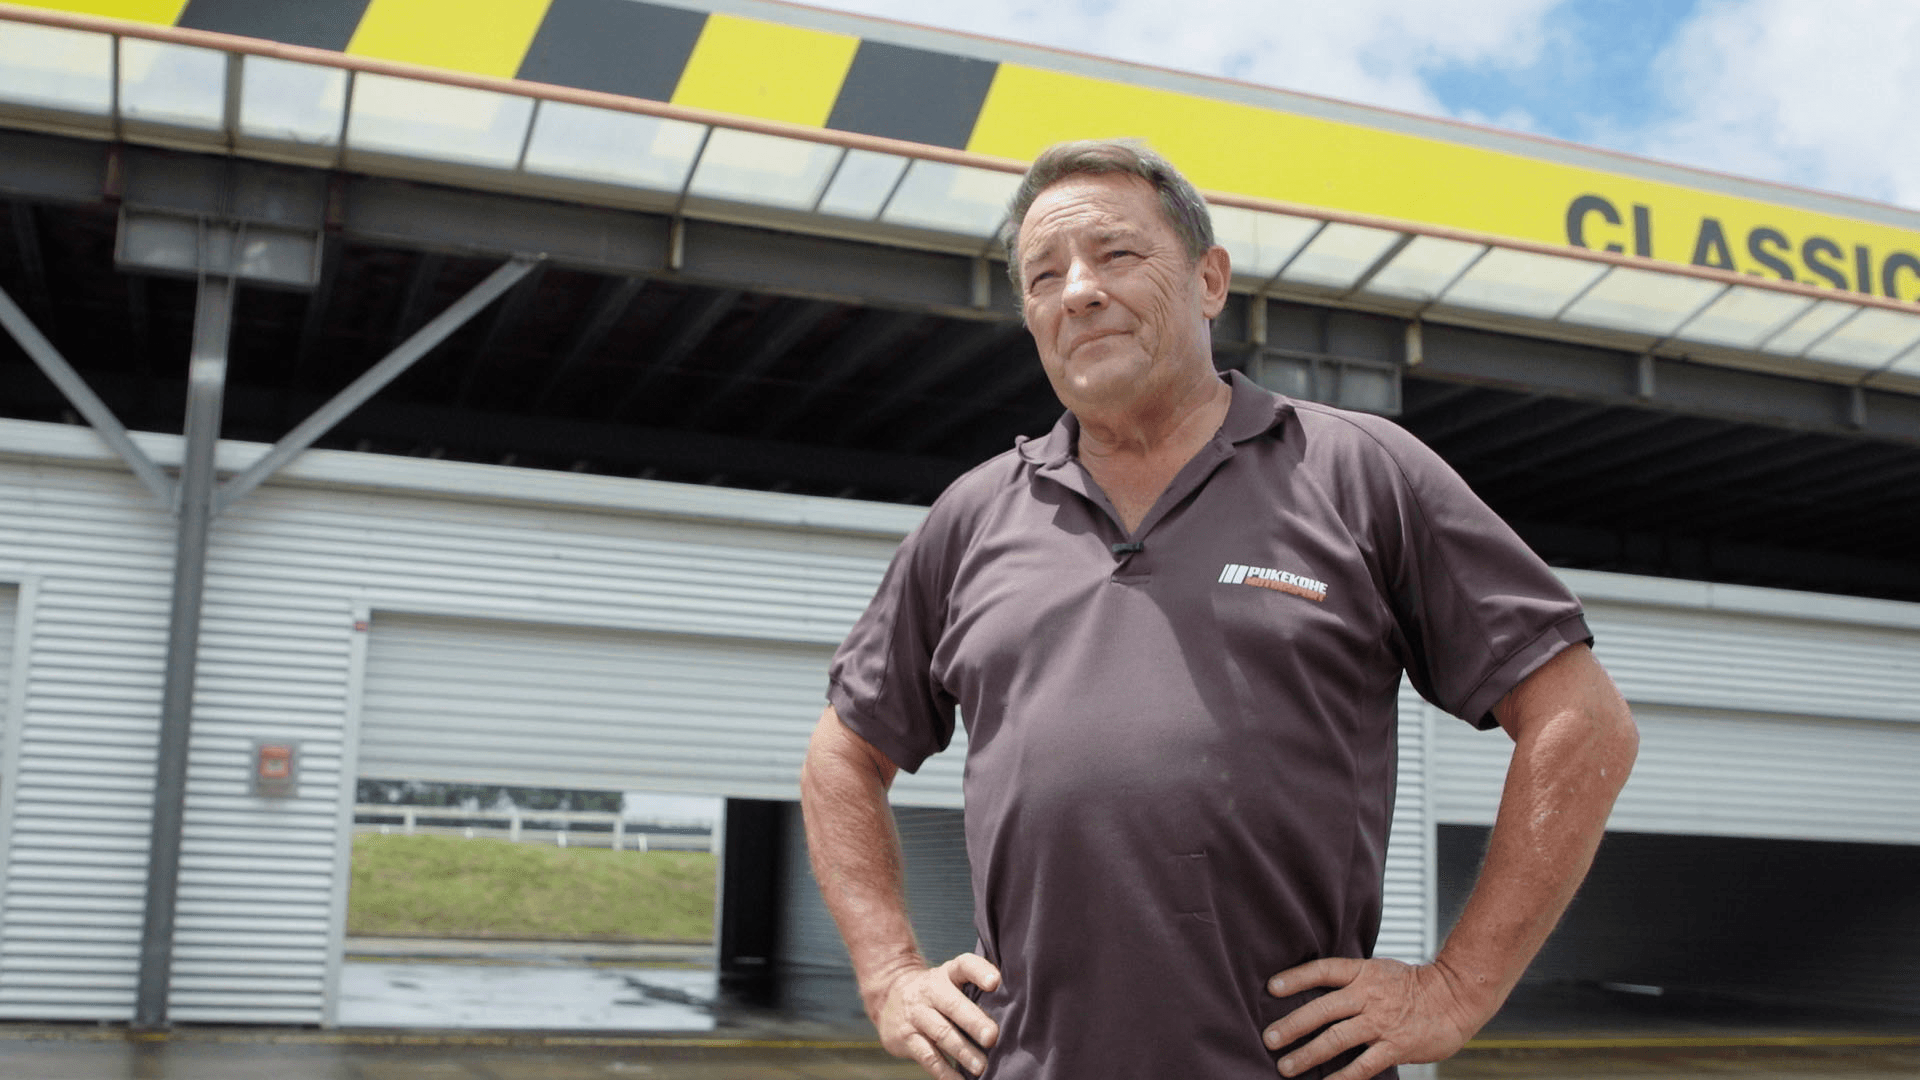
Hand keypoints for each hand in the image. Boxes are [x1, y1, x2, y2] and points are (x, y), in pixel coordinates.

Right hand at [872, 953, 1002, 1078]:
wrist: (890, 997)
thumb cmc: (936, 993)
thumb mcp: (951, 980)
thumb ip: (975, 990)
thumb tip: (1013, 1015)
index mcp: (947, 974)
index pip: (964, 965)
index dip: (980, 972)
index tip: (996, 982)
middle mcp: (930, 991)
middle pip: (953, 1005)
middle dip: (974, 1021)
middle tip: (992, 1037)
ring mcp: (916, 1014)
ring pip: (941, 1033)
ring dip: (963, 1052)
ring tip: (982, 1067)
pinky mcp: (905, 1038)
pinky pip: (928, 1057)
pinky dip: (945, 1072)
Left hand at [1260, 957, 1486, 1079]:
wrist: (1456, 997)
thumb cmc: (1414, 985)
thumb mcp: (1379, 970)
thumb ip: (1352, 980)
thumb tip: (1317, 990)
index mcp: (1362, 973)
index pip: (1322, 971)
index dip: (1295, 978)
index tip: (1271, 988)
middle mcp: (1367, 996)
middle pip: (1322, 1010)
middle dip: (1292, 1025)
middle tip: (1269, 1038)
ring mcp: (1381, 1022)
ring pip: (1336, 1039)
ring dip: (1308, 1054)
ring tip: (1287, 1066)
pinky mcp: (1395, 1046)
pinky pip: (1363, 1066)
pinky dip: (1342, 1078)